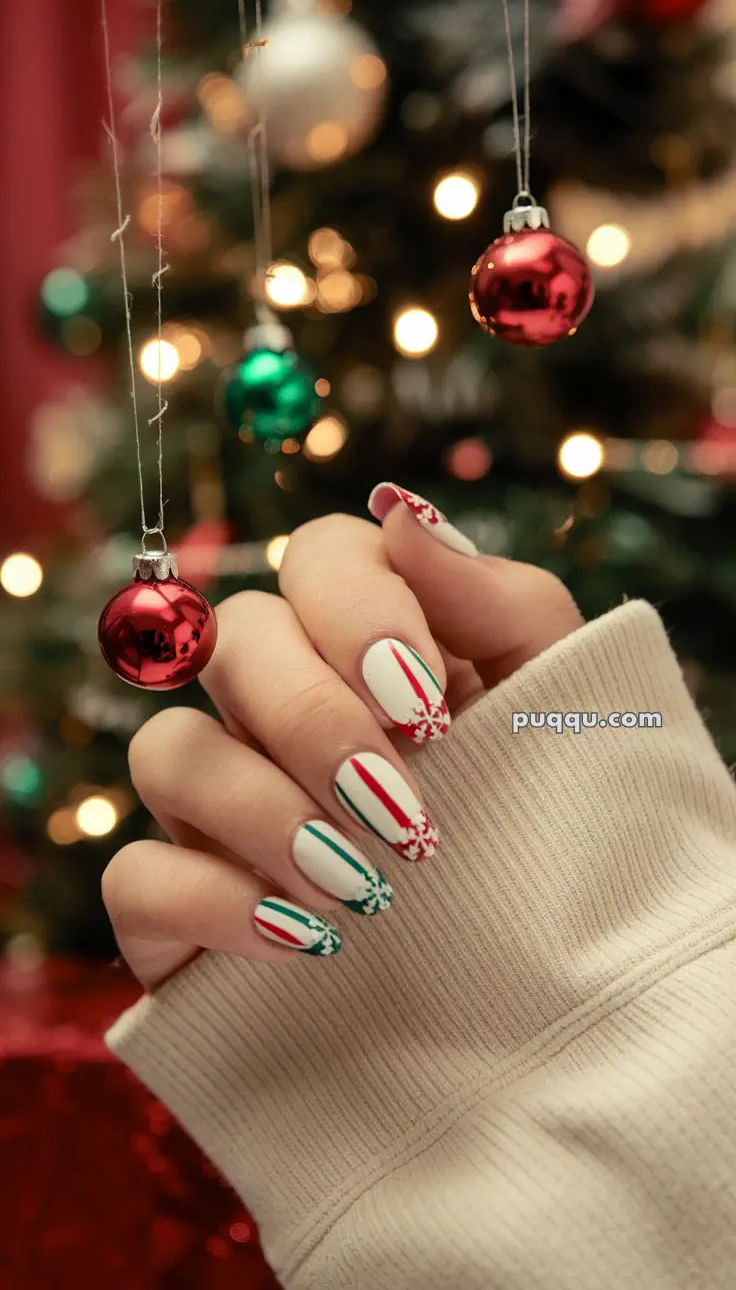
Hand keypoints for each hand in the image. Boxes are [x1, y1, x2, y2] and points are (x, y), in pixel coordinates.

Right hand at [103, 484, 581, 988]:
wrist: (551, 993)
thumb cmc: (554, 828)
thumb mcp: (556, 706)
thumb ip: (493, 598)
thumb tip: (400, 510)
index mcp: (369, 645)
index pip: (316, 559)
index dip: (359, 610)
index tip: (426, 702)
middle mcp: (280, 709)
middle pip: (235, 642)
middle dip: (315, 718)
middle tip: (401, 802)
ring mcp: (221, 807)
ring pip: (168, 750)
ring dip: (263, 809)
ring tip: (360, 883)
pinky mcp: (183, 908)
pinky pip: (135, 874)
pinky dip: (213, 901)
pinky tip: (303, 941)